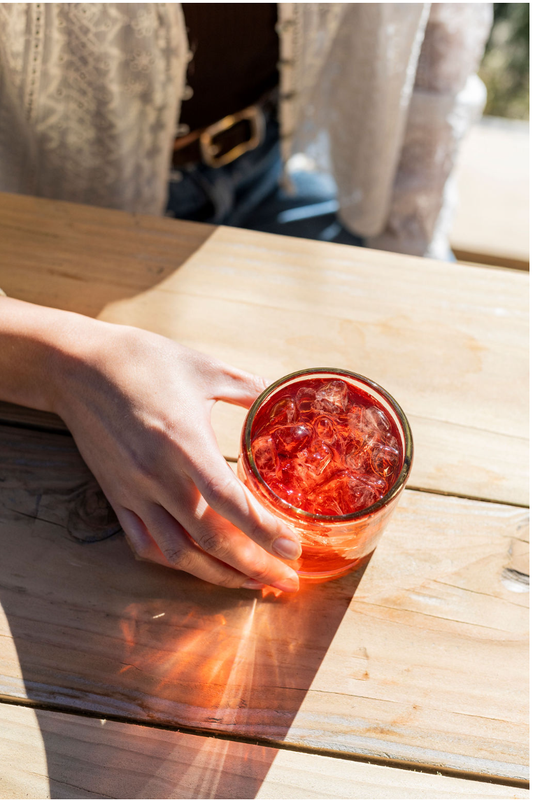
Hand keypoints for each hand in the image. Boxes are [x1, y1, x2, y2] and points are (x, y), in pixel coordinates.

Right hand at [54, 319, 300, 590]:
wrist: (77, 366)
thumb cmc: (141, 361)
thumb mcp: (203, 367)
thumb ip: (245, 387)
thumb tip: (274, 395)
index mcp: (185, 442)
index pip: (230, 501)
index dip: (264, 530)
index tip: (293, 548)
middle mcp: (159, 476)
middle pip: (210, 538)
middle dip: (253, 566)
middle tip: (285, 581)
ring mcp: (135, 491)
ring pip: (177, 551)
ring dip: (216, 574)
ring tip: (248, 583)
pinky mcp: (116, 495)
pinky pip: (144, 542)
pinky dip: (173, 561)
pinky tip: (195, 565)